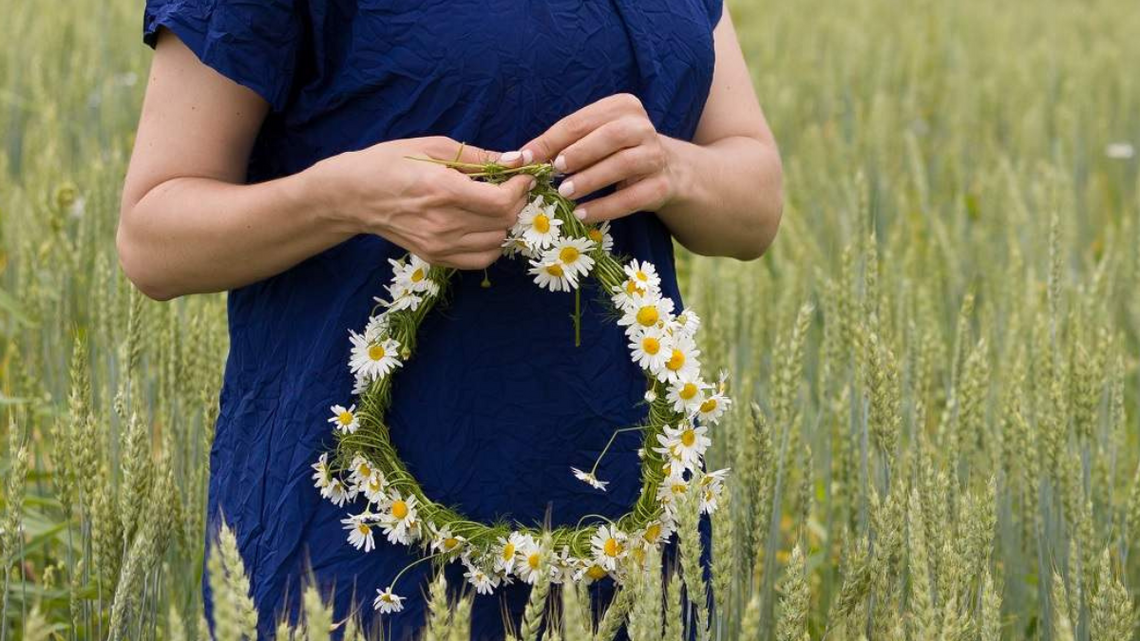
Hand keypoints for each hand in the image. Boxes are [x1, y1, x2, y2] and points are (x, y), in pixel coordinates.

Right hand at [316, 136, 532, 269]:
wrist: (353, 195)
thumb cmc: (390, 163)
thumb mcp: (433, 147)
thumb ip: (479, 157)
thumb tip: (516, 159)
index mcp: (443, 190)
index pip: (501, 202)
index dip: (520, 189)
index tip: (522, 176)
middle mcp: (443, 224)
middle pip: (503, 222)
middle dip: (516, 202)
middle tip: (512, 187)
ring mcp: (439, 246)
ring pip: (497, 242)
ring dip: (505, 223)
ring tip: (496, 205)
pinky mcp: (435, 258)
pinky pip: (480, 260)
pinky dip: (492, 244)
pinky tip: (484, 226)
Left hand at [511, 93, 675, 222]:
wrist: (667, 171)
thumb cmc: (615, 152)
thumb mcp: (591, 141)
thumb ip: (560, 145)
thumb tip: (516, 159)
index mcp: (622, 107)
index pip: (581, 121)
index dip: (550, 140)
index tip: (524, 158)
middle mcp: (642, 127)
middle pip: (609, 136)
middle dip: (578, 153)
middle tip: (554, 170)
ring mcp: (655, 156)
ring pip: (622, 164)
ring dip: (590, 180)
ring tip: (565, 193)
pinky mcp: (661, 186)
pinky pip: (631, 198)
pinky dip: (604, 207)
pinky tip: (582, 214)